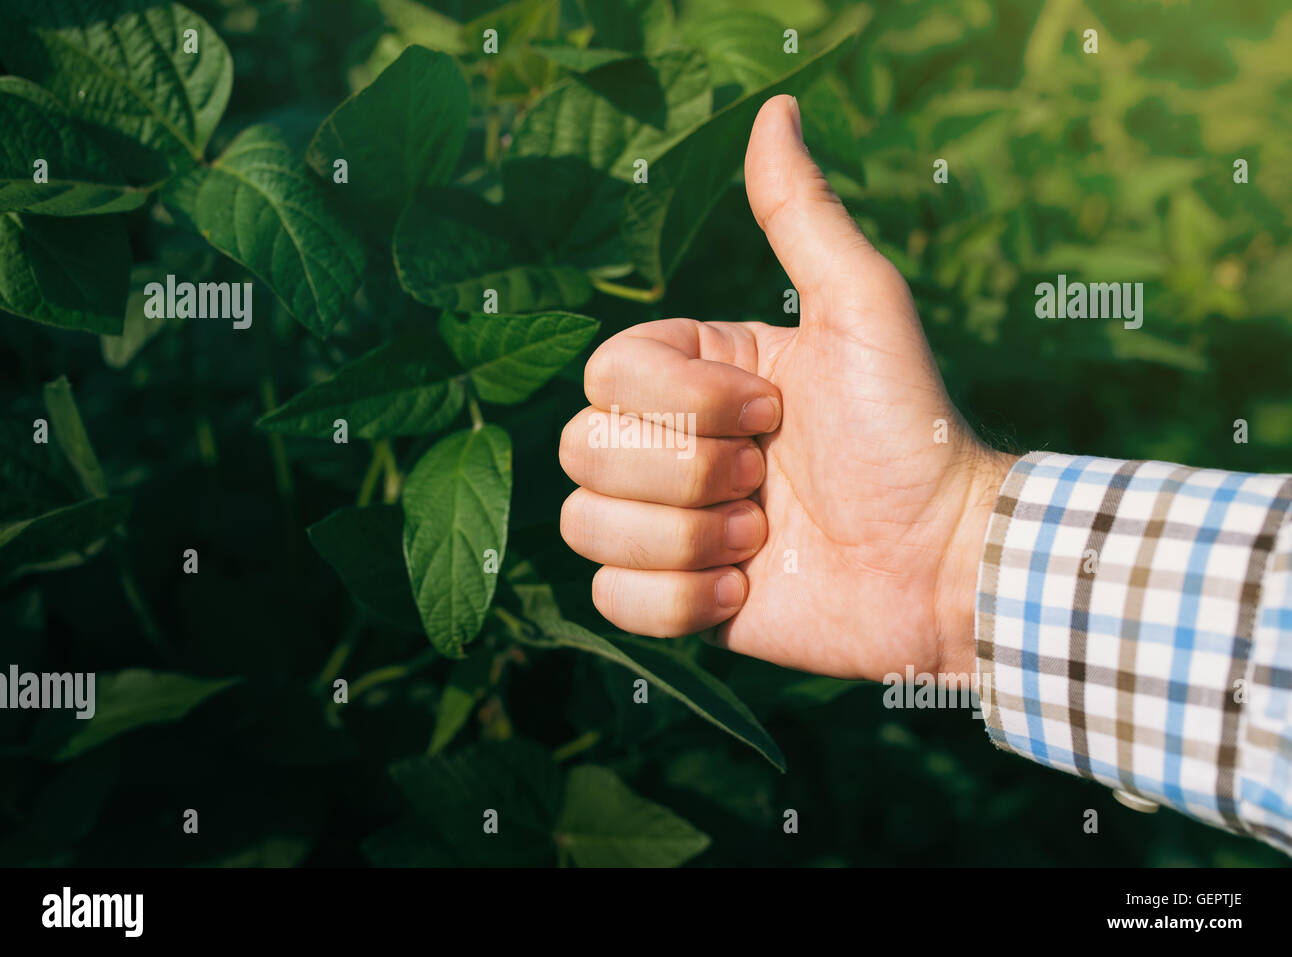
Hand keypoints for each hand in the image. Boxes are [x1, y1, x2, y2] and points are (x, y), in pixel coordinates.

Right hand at [558, 95, 1016, 680]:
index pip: (605, 373)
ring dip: (687, 540)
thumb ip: (804, 218)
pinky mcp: (675, 600)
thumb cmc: (909, 431)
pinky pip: (611, 601)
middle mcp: (669, 444)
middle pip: (581, 449)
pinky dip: (679, 603)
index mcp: (696, 375)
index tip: (772, 414)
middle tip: (772, 479)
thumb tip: (774, 107)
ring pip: (584, 526)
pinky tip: (746, 590)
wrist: (944, 562)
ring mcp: (668, 525)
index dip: (682, 403)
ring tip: (764, 537)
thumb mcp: (863, 310)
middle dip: (688, 473)